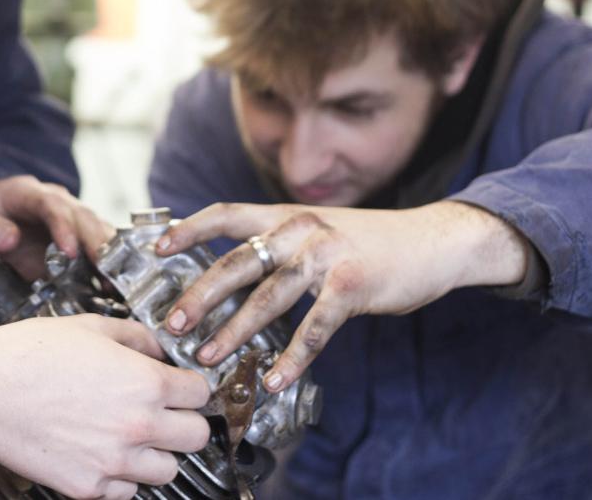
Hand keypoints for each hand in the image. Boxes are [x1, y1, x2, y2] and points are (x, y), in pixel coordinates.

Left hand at [0, 175, 114, 280]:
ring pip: (97, 230)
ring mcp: (67, 220)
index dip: (63, 226)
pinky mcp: (73, 241)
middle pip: (83, 216)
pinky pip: (95, 248)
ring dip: (109, 255)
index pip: (51, 205)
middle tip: (106, 271)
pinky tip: (113, 287)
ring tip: (116, 282)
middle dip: (97, 243)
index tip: (70, 251)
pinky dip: (107, 266)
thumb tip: (8, 238)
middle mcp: (53, 202)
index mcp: (25, 193)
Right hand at [0, 315, 210, 498]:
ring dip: (157, 453)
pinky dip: (122, 477)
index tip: (181, 385)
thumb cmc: (27, 355)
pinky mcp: (88, 487)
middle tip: (165, 411)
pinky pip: (127, 493)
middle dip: (185, 421)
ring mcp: (114, 462)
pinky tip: (104, 452)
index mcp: (143, 382)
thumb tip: (158, 347)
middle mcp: (137, 425)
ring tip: (131, 435)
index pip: (202, 392)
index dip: (191, 385)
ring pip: (168, 470)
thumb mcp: (89, 327)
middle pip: (198, 436)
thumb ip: (135, 336)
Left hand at [155, 200, 531, 393]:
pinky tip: (274, 378)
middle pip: (237, 261)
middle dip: (200, 295)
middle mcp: (301, 230)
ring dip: (236, 330)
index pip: (226, 214)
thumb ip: (280, 243)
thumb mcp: (318, 229)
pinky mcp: (353, 285)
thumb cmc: (371, 242)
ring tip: (210, 355)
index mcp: (286, 216)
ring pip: (269, 296)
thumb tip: (236, 269)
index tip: (157, 247)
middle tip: (172, 324)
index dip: (189, 229)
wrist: (434, 240)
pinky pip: (315, 327)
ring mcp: (327, 256)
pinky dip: (292, 356)